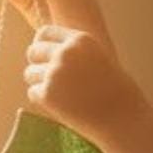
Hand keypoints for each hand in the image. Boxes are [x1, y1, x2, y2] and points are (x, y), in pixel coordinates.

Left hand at [22, 22, 148, 150]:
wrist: (122, 119)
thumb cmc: (114, 92)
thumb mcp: (97, 59)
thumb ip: (73, 52)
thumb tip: (43, 50)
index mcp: (79, 40)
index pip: (44, 33)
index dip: (42, 46)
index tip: (46, 58)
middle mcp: (65, 53)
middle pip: (33, 52)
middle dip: (38, 65)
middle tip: (50, 80)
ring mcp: (55, 73)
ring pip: (30, 73)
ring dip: (38, 84)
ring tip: (59, 96)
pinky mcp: (48, 95)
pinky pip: (32, 93)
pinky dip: (42, 101)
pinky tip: (60, 107)